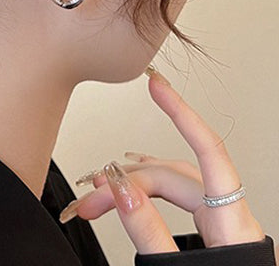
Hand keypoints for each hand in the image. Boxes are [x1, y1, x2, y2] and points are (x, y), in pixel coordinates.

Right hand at [60, 68, 266, 255]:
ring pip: (175, 188)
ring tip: (99, 192)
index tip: (157, 85)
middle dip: (126, 181)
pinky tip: (132, 190)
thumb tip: (118, 187)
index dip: (181, 113)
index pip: (208, 152)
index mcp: (235, 228)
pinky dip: (150, 195)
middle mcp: (233, 221)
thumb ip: (147, 232)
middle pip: (175, 177)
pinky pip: (180, 202)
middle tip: (89, 197)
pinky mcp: (215, 239)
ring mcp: (225, 230)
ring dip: (134, 187)